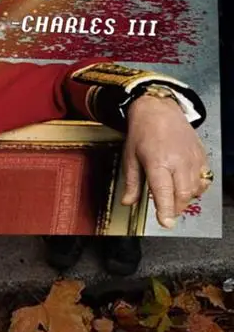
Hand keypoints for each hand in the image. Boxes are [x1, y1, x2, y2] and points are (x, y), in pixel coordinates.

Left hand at [122, 94, 210, 227]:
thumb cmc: (142, 131)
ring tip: (172, 197)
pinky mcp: (201, 156)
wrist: (158, 109)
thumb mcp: (130, 156)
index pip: (164, 192)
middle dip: (174, 208)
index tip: (165, 222)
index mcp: (157, 161)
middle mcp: (178, 162)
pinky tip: (184, 186)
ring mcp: (192, 159)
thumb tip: (127, 202)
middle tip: (165, 211)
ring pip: (194, 190)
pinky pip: (204, 180)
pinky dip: (196, 188)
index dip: (165, 210)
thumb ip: (131, 182)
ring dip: (184, 199)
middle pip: (182, 195)